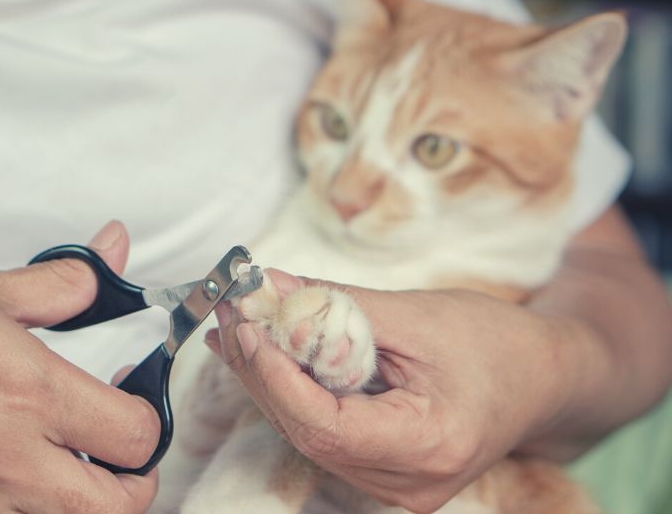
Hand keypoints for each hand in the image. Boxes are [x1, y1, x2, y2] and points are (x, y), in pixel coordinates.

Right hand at [0, 221, 159, 513]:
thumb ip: (61, 285)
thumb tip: (107, 260)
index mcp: (32, 393)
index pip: (134, 435)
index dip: (149, 422)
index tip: (135, 405)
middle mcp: (10, 457)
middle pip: (114, 508)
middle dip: (135, 486)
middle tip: (125, 458)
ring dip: (83, 506)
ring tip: (74, 474)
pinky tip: (14, 483)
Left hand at [208, 270, 606, 512]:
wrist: (542, 378)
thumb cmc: (496, 343)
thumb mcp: (417, 315)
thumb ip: (337, 305)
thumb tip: (270, 286)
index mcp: (428, 446)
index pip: (325, 425)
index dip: (276, 375)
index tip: (247, 325)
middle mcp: (408, 484)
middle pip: (307, 432)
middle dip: (262, 370)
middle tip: (231, 314)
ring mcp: (395, 487)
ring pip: (309, 435)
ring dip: (269, 380)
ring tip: (237, 328)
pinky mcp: (385, 473)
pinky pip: (324, 434)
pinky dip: (293, 392)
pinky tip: (267, 356)